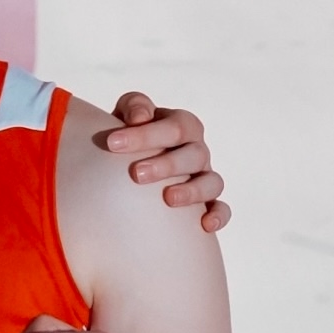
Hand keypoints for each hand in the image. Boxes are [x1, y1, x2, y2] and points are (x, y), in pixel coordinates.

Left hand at [105, 94, 228, 231]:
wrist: (128, 162)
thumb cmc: (129, 135)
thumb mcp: (128, 114)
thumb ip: (134, 107)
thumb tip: (139, 118)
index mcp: (182, 125)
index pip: (173, 127)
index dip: (145, 134)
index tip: (112, 143)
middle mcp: (197, 150)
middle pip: (193, 154)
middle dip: (166, 164)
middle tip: (136, 174)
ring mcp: (204, 176)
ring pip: (212, 182)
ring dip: (192, 191)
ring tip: (168, 198)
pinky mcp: (207, 201)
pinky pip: (222, 209)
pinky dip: (219, 215)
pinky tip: (205, 226)